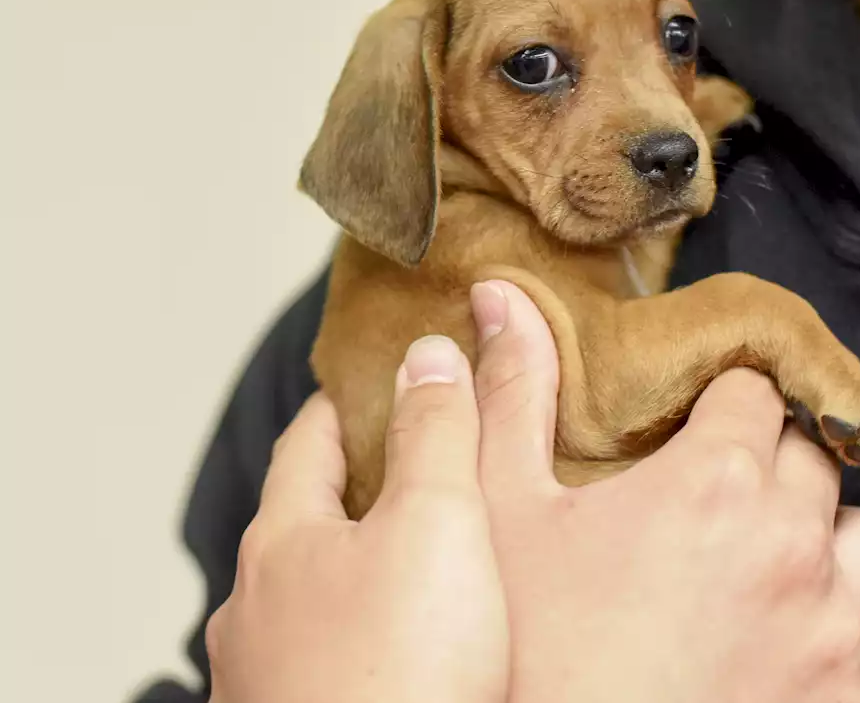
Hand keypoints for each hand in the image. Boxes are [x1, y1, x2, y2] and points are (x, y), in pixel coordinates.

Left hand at [206, 336, 507, 702]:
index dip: (349, 403)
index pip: (310, 442)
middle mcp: (257, 607)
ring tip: (419, 562)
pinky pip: (325, 659)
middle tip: (416, 465)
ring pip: (312, 598)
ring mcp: (267, 677)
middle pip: (305, 521)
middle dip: (356, 488)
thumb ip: (436, 431)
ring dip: (356, 570)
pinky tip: (401, 653)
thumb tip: (427, 354)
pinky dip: (360, 635)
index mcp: (285, 540)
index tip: (380, 380)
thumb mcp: (436, 522)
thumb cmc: (400, 673)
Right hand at [470, 279, 859, 702]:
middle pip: (813, 455)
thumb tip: (501, 297)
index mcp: (716, 480)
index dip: (721, 397)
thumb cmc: (531, 654)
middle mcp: (793, 543)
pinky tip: (779, 642)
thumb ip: (511, 396)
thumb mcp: (501, 515)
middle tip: (713, 497)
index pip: (753, 388)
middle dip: (770, 460)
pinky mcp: (850, 699)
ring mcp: (832, 627)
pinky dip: (839, 629)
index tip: (699, 421)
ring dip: (821, 537)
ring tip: (758, 564)